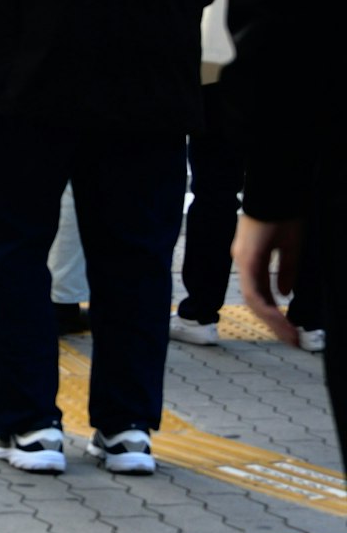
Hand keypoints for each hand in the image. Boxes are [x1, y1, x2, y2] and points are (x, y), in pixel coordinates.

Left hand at [231, 214, 305, 345]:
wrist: (276, 191)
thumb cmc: (282, 214)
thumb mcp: (288, 247)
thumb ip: (285, 271)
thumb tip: (284, 294)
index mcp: (250, 261)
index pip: (259, 294)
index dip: (274, 313)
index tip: (290, 330)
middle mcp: (242, 263)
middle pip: (254, 301)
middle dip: (273, 323)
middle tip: (292, 341)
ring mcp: (241, 260)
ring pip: (252, 299)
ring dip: (271, 319)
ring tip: (289, 335)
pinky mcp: (246, 258)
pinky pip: (253, 288)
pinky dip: (266, 305)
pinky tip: (280, 316)